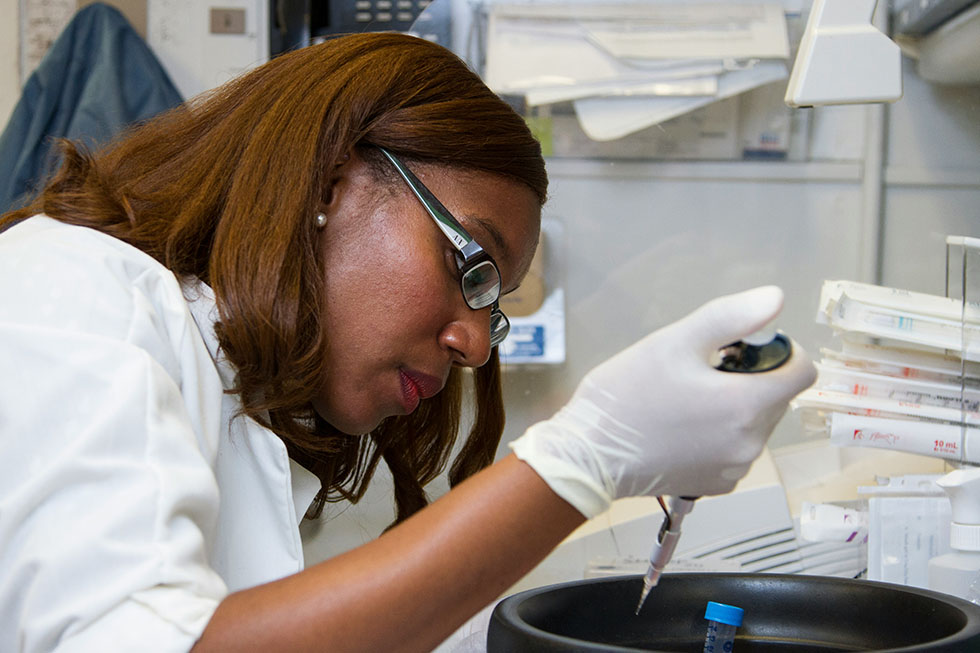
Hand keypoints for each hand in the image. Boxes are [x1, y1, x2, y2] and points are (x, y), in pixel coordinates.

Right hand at [510, 286, 816, 517]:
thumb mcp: (674, 342)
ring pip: (757, 423)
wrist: (588, 455)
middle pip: (777, 397)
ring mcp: (735, 468)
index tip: (740, 348)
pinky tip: (683, 427)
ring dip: (736, 406)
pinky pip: (737, 449)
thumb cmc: (626, 394)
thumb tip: (776, 299)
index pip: (802, 371)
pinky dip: (721, 434)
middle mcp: (750, 443)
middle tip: (700, 371)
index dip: (779, 350)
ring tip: (686, 400)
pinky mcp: (718, 485)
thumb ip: (730, 317)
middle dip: (750, 378)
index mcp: (746, 405)